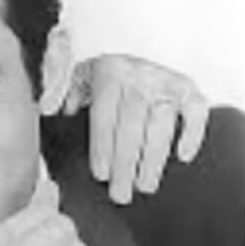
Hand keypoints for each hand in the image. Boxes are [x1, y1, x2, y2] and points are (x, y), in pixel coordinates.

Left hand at [60, 54, 208, 203]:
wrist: (130, 51)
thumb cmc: (98, 80)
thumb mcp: (74, 79)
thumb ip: (59, 93)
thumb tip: (48, 108)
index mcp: (106, 73)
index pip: (104, 115)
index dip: (102, 147)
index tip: (100, 175)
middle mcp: (137, 74)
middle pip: (132, 125)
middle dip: (126, 164)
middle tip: (121, 194)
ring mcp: (164, 81)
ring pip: (161, 124)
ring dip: (153, 159)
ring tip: (145, 186)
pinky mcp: (188, 88)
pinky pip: (196, 111)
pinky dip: (192, 134)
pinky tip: (182, 158)